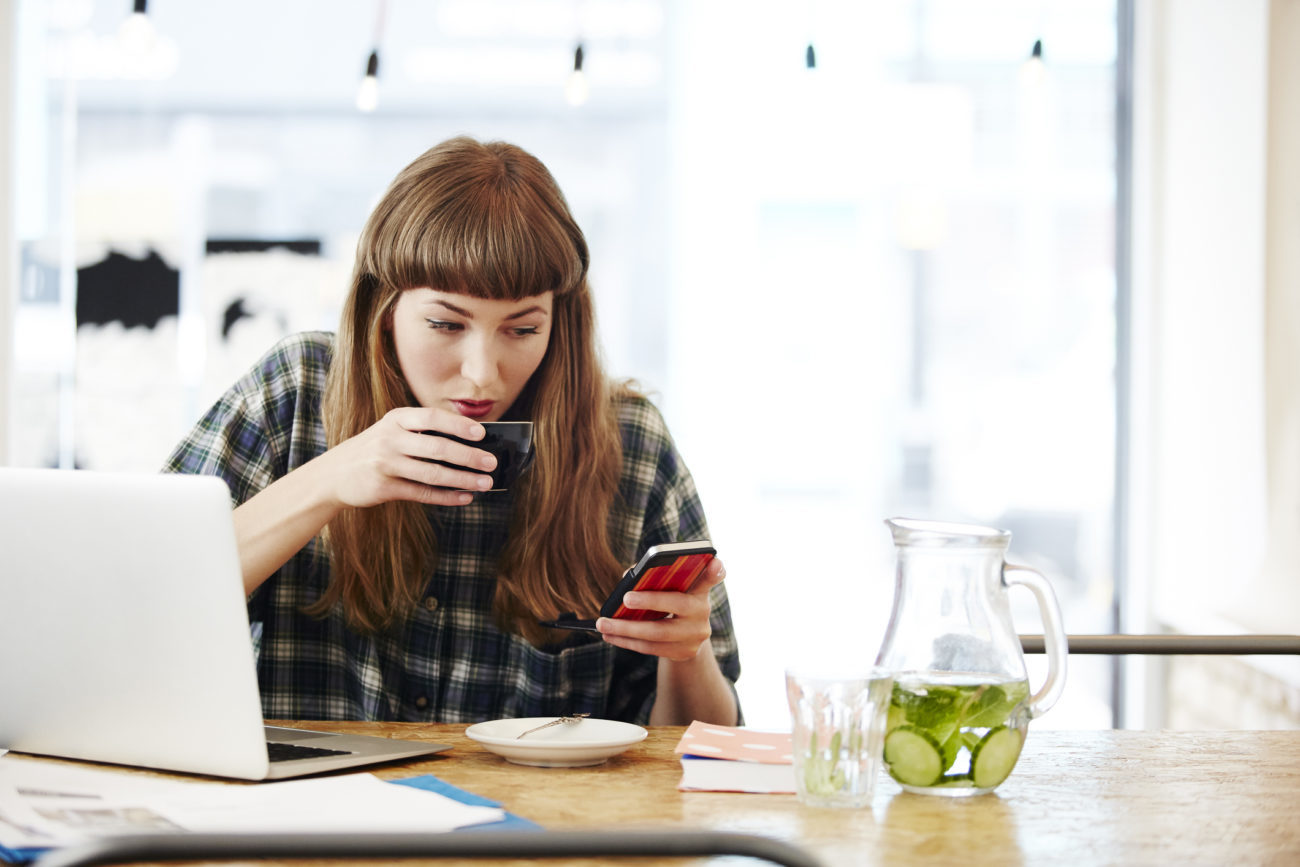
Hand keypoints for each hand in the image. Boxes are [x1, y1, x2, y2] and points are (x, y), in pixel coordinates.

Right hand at [319, 406, 498, 508]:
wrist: (333, 474)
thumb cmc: (374, 449)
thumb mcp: (392, 430)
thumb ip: (422, 432)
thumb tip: (468, 442)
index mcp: (396, 419)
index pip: (432, 417)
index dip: (458, 425)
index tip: (481, 433)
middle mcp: (390, 439)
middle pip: (437, 447)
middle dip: (469, 456)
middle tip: (491, 463)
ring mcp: (386, 464)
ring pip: (433, 473)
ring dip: (463, 479)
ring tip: (485, 483)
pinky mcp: (384, 488)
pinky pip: (422, 493)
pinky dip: (447, 497)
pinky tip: (464, 497)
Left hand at [596, 557, 726, 661]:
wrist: (688, 637)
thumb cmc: (673, 601)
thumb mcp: (672, 588)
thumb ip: (655, 576)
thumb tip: (628, 577)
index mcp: (700, 589)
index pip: (711, 576)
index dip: (715, 570)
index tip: (714, 562)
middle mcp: (702, 611)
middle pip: (677, 605)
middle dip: (649, 602)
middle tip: (625, 598)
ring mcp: (695, 635)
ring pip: (658, 633)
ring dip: (626, 629)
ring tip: (603, 624)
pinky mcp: (684, 653)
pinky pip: (651, 648)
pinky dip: (627, 642)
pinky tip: (610, 636)